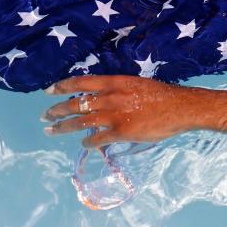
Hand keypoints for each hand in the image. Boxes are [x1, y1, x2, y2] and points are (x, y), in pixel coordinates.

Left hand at [42, 75, 212, 147]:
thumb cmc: (162, 95)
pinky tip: (83, 144)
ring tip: (52, 130)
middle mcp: (111, 97)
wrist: (180, 108)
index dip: (63, 87)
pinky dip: (87, 142)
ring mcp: (115, 115)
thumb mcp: (136, 84)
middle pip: (76, 103)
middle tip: (45, 115)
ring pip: (81, 121)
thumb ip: (117, 90)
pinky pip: (97, 138)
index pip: (81, 82)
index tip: (49, 91)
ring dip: (63, 127)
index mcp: (116, 82)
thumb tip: (101, 98)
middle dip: (57, 110)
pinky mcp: (121, 132)